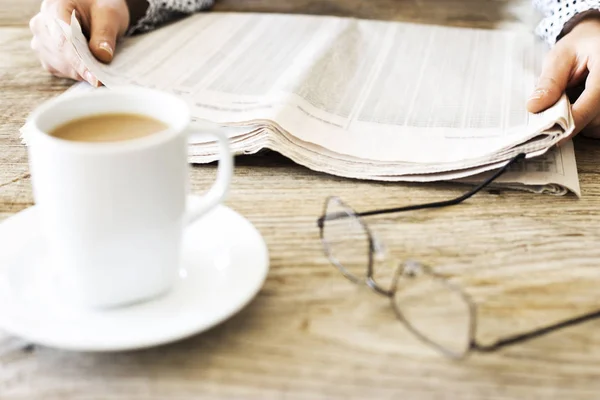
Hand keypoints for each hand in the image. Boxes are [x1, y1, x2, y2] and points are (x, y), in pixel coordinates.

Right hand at [29, 0, 129, 85]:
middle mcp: (41, 26)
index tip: (96, 79)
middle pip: (61, 57)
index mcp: (54, 8)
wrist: (93, 9)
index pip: (64, 41)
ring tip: (100, 65)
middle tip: (107, 76)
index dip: (80, 63)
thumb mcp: (109, 13)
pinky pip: (62, 72)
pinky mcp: (47, 56)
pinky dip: (79, 73)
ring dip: (83, 71)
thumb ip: (105, 33)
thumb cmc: (100, 6)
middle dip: (85, 69)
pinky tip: (90, 66)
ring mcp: (41, 42)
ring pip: (62, 67)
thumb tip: (102, 56)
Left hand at [527, 16, 599, 138]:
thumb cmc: (580, 45)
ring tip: (567, 109)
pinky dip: (589, 122)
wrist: (598, 37)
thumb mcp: (560, 57)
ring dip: (582, 124)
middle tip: (551, 119)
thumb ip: (549, 82)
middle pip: (598, 116)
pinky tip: (579, 110)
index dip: (573, 120)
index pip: (594, 99)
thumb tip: (534, 107)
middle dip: (573, 122)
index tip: (554, 135)